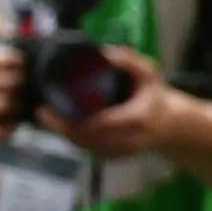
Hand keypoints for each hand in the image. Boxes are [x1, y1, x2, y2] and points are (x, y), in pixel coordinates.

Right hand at [0, 18, 23, 142]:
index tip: (23, 62)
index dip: (21, 60)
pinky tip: (12, 117)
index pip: (6, 59)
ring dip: (19, 102)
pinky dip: (11, 126)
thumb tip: (9, 26)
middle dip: (23, 81)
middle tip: (26, 80)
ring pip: (7, 105)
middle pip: (10, 83)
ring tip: (20, 97)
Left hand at [54, 45, 180, 161]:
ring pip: (84, 147)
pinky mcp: (114, 158)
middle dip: (61, 128)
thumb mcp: (149, 73)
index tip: (49, 108)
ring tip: (48, 118)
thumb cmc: (154, 97)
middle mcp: (128, 141)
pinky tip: (62, 127)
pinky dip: (73, 139)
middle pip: (86, 138)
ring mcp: (120, 152)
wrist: (169, 125)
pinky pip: (88, 150)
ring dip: (65, 134)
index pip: (96, 124)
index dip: (70, 120)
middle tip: (42, 112)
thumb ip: (130, 61)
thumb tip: (105, 52)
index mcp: (136, 119)